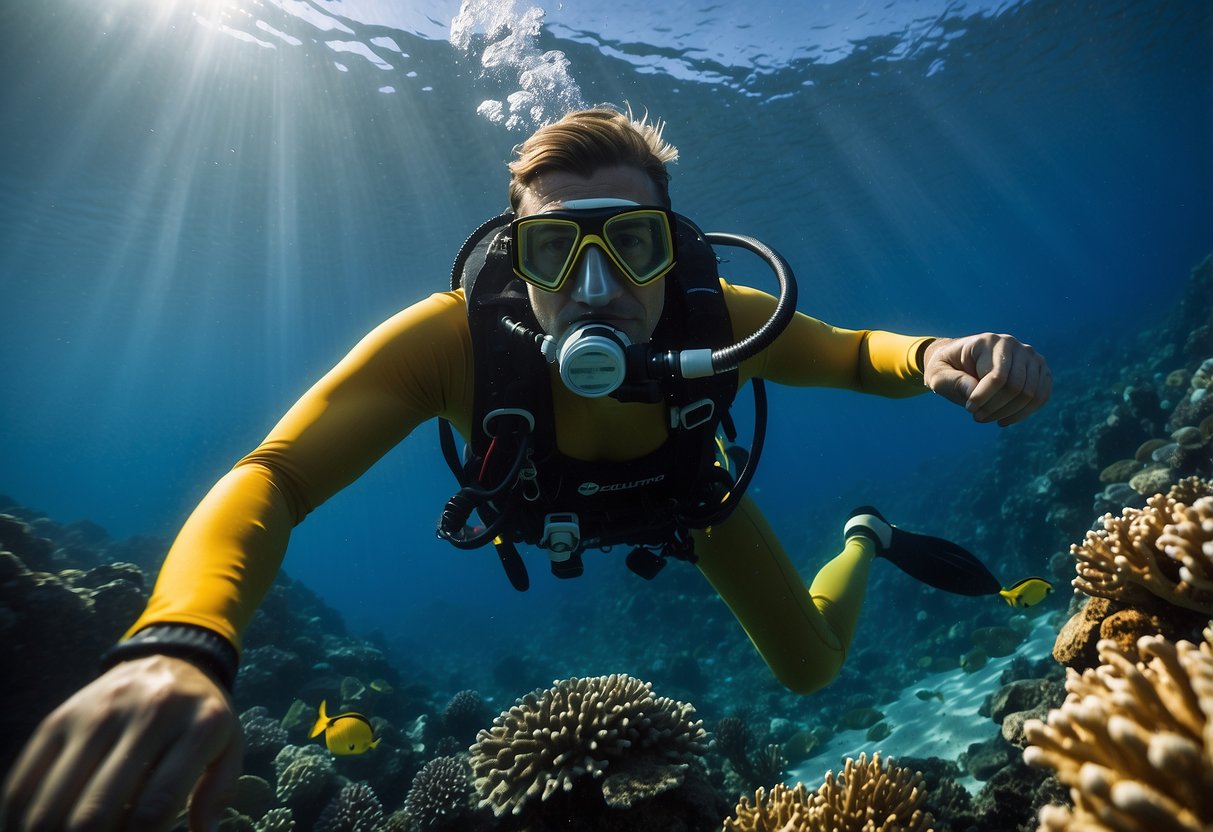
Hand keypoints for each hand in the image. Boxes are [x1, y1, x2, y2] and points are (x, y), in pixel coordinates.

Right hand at [1, 655, 242, 831]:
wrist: (170, 658)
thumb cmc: (200, 716)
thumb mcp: (229, 743)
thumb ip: (218, 791)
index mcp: (197, 726)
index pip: (155, 807)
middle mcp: (146, 715)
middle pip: (96, 812)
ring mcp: (97, 714)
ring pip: (55, 802)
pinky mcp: (60, 718)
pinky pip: (25, 780)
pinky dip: (19, 819)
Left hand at [922, 333, 1050, 425]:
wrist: (959, 362)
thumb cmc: (947, 369)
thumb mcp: (938, 376)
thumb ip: (953, 382)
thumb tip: (974, 392)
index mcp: (988, 341)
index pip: (996, 376)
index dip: (983, 398)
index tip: (969, 409)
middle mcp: (1013, 345)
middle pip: (1016, 387)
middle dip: (995, 408)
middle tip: (977, 417)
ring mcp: (1030, 356)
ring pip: (1030, 394)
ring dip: (1008, 413)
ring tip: (987, 418)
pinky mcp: (1040, 370)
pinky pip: (1042, 396)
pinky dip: (1024, 412)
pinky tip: (1003, 419)